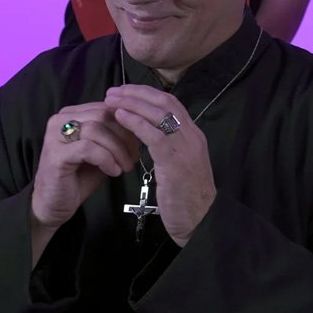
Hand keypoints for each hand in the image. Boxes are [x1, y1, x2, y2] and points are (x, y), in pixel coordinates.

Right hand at [32, 103, 138, 229]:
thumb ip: (113, 136)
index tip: (138, 143)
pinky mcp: (56, 154)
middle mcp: (60, 119)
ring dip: (117, 149)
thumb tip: (138, 128)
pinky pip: (88, 148)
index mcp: (72, 114)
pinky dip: (106, 159)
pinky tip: (113, 171)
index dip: (126, 122)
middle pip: (102, 114)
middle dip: (124, 135)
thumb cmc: (78, 177)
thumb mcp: (100, 152)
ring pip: (96, 129)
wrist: (54, 203)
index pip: (105, 107)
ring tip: (125, 166)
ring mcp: (55, 135)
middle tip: (134, 156)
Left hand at [105, 85, 214, 246]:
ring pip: (159, 114)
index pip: (170, 102)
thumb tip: (148, 131)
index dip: (146, 93)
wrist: (201, 222)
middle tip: (113, 91)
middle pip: (164, 102)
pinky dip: (136, 122)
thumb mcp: (178, 165)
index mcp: (193, 134)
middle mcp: (192, 135)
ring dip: (132, 103)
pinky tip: (120, 117)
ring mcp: (186, 147)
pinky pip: (154, 135)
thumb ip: (167, 146)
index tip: (125, 90)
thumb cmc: (186, 197)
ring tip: (111, 100)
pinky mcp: (176, 162)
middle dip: (137, 93)